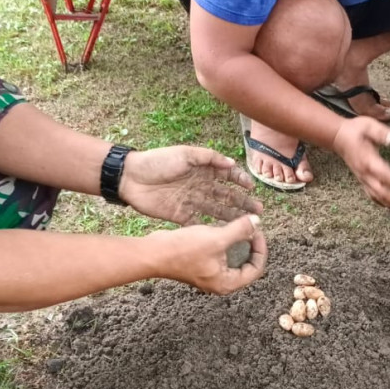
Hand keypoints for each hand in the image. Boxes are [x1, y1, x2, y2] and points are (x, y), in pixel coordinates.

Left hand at [118, 146, 261, 224]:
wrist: (131, 178)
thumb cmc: (157, 161)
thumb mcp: (185, 154)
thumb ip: (209, 158)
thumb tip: (232, 164)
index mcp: (202, 169)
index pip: (227, 175)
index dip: (240, 181)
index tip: (251, 189)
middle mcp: (199, 186)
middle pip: (226, 196)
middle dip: (242, 203)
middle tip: (258, 211)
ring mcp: (191, 201)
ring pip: (216, 210)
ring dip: (232, 216)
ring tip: (247, 223)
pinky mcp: (180, 214)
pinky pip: (200, 222)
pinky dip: (212, 228)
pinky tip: (224, 234)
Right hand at [151, 214, 266, 294]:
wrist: (153, 253)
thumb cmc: (183, 250)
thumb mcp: (216, 238)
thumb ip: (240, 230)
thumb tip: (257, 221)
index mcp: (228, 283)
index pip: (256, 268)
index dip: (260, 248)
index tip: (256, 230)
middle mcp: (220, 282)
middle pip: (246, 264)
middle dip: (250, 245)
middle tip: (249, 227)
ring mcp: (210, 274)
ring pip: (233, 257)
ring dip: (237, 241)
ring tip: (237, 225)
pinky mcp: (201, 265)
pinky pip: (220, 254)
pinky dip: (224, 242)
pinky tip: (221, 227)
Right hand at [331, 116, 389, 208]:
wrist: (339, 137)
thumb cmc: (355, 130)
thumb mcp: (368, 125)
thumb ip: (381, 132)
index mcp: (368, 160)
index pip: (385, 176)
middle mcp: (365, 173)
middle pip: (381, 193)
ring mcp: (363, 179)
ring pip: (377, 197)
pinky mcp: (362, 181)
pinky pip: (372, 196)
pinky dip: (383, 203)